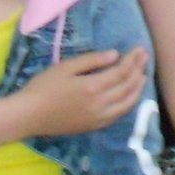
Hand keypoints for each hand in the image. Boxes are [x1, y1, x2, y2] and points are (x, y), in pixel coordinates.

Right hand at [12, 47, 147, 136]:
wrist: (29, 115)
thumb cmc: (43, 87)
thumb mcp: (66, 67)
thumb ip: (92, 60)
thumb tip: (115, 55)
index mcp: (93, 87)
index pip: (122, 72)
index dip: (133, 60)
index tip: (140, 49)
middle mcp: (100, 104)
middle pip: (128, 86)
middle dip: (139, 70)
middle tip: (145, 57)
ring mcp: (99, 118)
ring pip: (127, 102)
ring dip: (138, 88)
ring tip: (143, 75)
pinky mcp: (95, 126)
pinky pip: (119, 115)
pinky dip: (129, 103)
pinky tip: (130, 95)